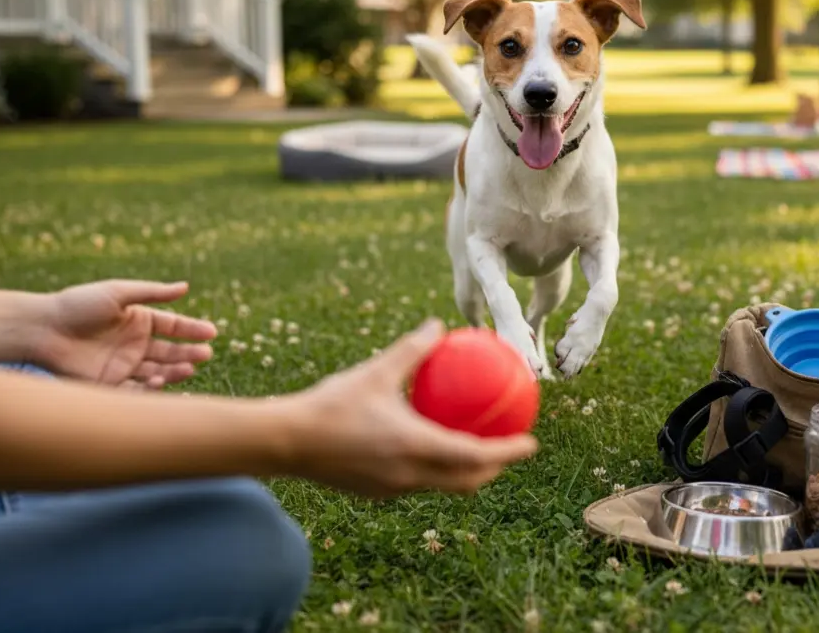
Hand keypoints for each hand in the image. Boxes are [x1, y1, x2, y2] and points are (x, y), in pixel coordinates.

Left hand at [35, 280, 217, 388]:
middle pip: (169, 351)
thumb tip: (185, 287)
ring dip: (175, 370)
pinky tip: (159, 380)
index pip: (172, 326)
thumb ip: (152, 293)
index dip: (192, 330)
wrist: (41, 329)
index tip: (211, 333)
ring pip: (157, 370)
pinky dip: (151, 388)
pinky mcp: (109, 383)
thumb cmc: (77, 305)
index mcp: (138, 320)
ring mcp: (123, 365)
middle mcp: (134, 344)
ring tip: (189, 368)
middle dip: (189, 353)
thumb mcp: (118, 293)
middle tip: (205, 355)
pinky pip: (136, 389)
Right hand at [284, 320, 537, 497]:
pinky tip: (427, 449)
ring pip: (443, 485)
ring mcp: (394, 488)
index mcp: (416, 446)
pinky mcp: (377, 492)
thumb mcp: (376, 370)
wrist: (286, 441)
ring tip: (475, 450)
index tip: (532, 443)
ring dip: (465, 473)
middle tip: (509, 449)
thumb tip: (437, 325)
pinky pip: (418, 482)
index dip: (508, 453)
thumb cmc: (331, 403)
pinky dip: (435, 471)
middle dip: (494, 469)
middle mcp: (410, 474)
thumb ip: (411, 350)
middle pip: (467, 481)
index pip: (476, 456)